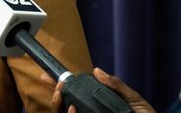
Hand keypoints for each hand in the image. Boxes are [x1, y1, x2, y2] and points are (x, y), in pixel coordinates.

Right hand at [40, 68, 156, 112]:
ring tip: (64, 98)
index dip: (58, 86)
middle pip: (63, 108)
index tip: (47, 76)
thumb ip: (116, 85)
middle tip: (57, 87)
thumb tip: (96, 71)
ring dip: (58, 107)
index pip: (73, 96)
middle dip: (55, 96)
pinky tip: (74, 110)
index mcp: (97, 106)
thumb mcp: (133, 99)